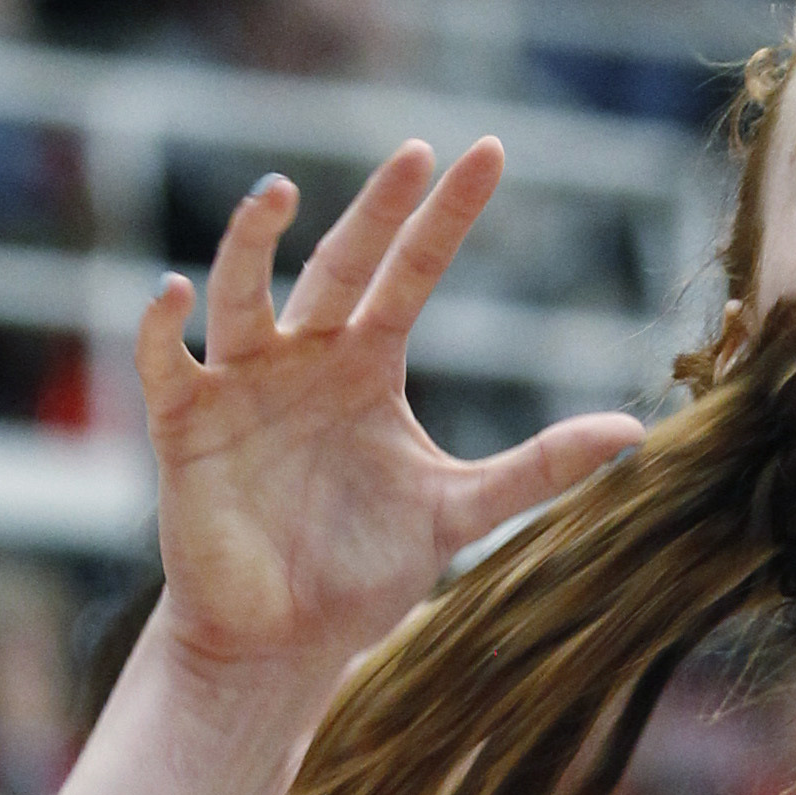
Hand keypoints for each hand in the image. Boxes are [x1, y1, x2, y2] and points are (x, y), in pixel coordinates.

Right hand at [143, 140, 641, 676]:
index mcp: (366, 363)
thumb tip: (634, 433)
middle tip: (413, 153)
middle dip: (375, 209)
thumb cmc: (358, 574)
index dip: (446, 217)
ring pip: (242, 291)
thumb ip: (538, 470)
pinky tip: (173, 294)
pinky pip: (165, 361)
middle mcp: (304, 355)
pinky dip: (161, 327)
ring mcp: (240, 383)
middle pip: (338, 262)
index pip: (411, 271)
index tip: (489, 152)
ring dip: (252, 240)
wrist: (279, 642)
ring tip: (276, 193)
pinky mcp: (185, 424)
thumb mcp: (458, 514)